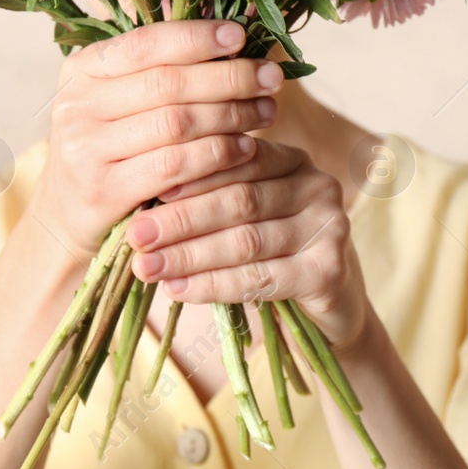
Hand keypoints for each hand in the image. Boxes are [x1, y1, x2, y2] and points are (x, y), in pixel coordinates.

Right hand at [26, 20, 285, 256]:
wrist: (68, 216)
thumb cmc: (110, 147)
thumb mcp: (117, 100)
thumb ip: (159, 70)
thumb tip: (230, 37)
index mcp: (81, 70)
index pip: (145, 43)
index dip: (196, 37)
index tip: (241, 36)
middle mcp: (77, 105)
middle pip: (168, 83)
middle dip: (228, 77)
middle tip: (271, 79)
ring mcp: (86, 150)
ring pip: (176, 124)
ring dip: (231, 115)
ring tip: (266, 111)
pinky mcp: (104, 191)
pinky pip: (175, 167)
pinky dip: (218, 155)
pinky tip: (247, 148)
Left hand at [125, 139, 370, 351]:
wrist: (330, 310)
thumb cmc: (275, 256)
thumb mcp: (247, 218)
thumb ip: (212, 200)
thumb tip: (143, 206)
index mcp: (294, 159)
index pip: (237, 159)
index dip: (190, 176)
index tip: (145, 193)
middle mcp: (318, 185)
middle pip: (240, 199)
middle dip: (182, 219)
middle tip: (136, 236)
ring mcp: (330, 227)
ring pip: (246, 240)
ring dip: (190, 255)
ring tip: (148, 266)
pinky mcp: (329, 271)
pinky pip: (260, 279)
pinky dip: (213, 285)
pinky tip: (179, 290)